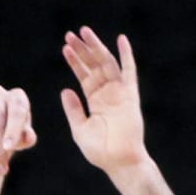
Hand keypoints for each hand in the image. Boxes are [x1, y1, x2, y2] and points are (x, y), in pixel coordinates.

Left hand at [60, 26, 146, 173]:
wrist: (119, 162)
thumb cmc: (100, 151)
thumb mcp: (80, 129)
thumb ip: (73, 110)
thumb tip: (65, 90)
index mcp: (94, 100)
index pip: (83, 75)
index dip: (74, 61)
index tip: (65, 47)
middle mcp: (107, 93)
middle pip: (93, 65)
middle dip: (82, 49)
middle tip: (70, 34)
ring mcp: (119, 92)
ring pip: (107, 63)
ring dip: (96, 47)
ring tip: (84, 32)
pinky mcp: (130, 95)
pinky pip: (129, 71)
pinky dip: (126, 55)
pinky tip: (121, 40)